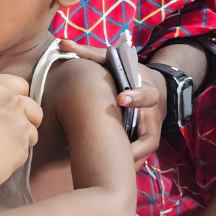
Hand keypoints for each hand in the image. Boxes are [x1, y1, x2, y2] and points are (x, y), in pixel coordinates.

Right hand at [0, 74, 42, 195]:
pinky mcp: (23, 145)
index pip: (20, 85)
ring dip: (20, 138)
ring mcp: (19, 122)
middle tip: (5, 131)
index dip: (15, 99)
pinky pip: (25, 149)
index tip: (8, 110)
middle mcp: (9, 99)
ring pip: (32, 130)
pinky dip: (15, 154)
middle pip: (32, 107)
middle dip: (25, 118)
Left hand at [59, 40, 164, 168]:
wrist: (153, 84)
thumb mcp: (112, 60)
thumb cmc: (127, 72)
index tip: (122, 99)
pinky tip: (108, 173)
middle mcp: (153, 113)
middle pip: (150, 134)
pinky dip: (127, 164)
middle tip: (116, 151)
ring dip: (129, 160)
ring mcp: (152, 130)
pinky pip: (139, 157)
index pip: (147, 94)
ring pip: (145, 151)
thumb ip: (89, 53)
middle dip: (134, 143)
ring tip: (108, 168)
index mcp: (146, 89)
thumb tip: (62, 43)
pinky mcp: (147, 142)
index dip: (136, 97)